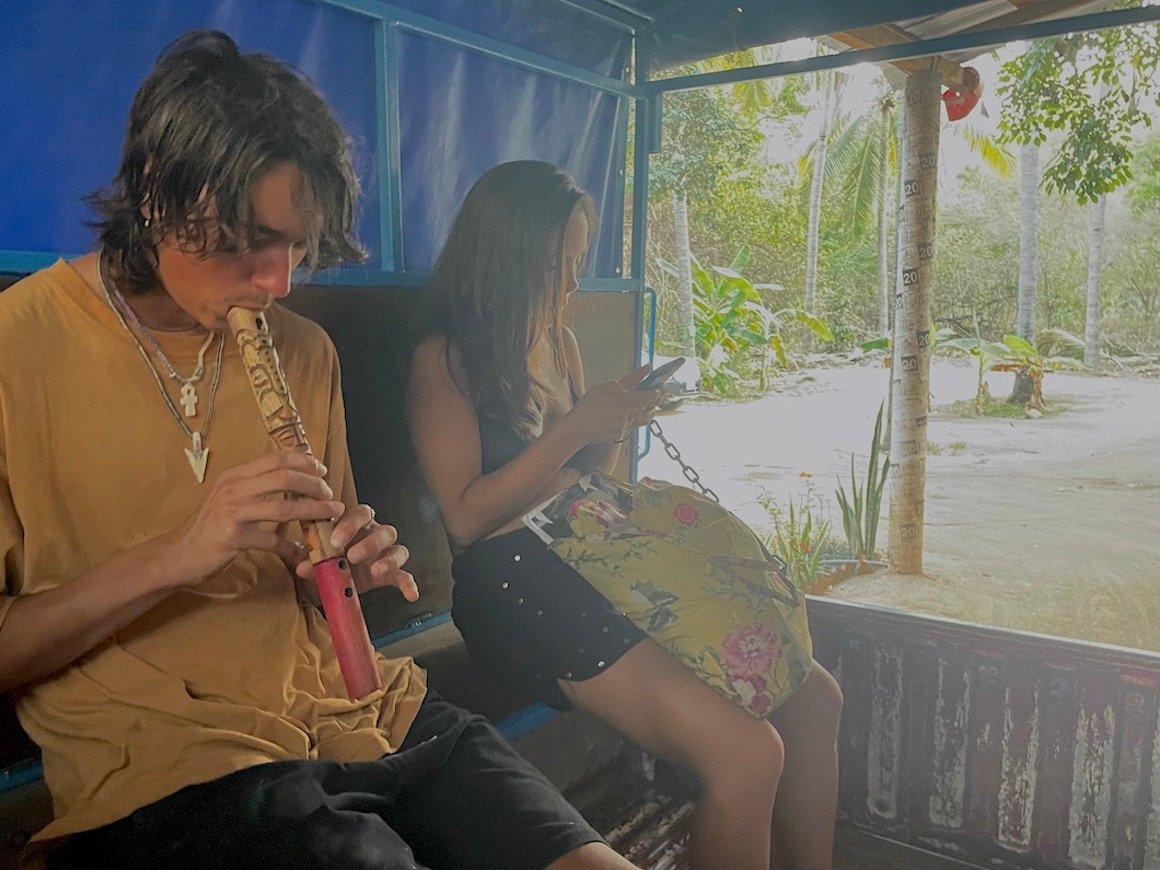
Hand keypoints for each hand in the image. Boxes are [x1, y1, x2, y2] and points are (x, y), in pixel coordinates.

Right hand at [169, 452, 345, 588]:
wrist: (178, 554)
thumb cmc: (209, 526)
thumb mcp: (229, 498)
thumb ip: (256, 487)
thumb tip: (295, 481)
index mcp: (234, 475)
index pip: (276, 458)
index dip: (304, 462)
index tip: (322, 471)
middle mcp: (232, 488)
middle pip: (284, 478)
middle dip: (314, 485)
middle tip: (330, 495)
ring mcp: (231, 513)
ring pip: (283, 508)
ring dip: (313, 511)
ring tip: (331, 515)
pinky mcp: (232, 538)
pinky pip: (271, 541)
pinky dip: (290, 547)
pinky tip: (301, 551)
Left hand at [291, 505, 418, 602]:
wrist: (326, 578)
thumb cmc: (320, 557)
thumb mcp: (310, 555)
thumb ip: (306, 557)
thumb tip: (302, 567)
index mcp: (356, 523)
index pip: (360, 513)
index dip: (350, 524)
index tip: (335, 541)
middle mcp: (374, 534)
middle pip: (384, 530)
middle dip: (370, 543)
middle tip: (352, 556)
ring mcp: (385, 554)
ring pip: (398, 549)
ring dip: (389, 560)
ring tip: (375, 571)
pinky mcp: (390, 574)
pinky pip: (404, 576)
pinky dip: (408, 584)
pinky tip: (411, 594)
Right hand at [561, 365, 661, 444]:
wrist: (578, 428)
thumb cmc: (588, 406)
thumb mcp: (606, 387)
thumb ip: (628, 380)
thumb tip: (644, 371)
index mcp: (625, 401)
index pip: (649, 396)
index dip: (657, 392)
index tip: (659, 387)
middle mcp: (628, 415)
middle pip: (650, 408)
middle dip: (656, 401)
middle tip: (659, 394)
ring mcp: (625, 426)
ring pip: (644, 419)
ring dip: (648, 411)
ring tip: (647, 406)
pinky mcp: (621, 435)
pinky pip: (632, 426)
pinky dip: (633, 420)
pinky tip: (627, 415)